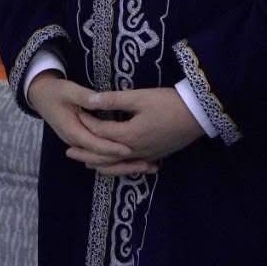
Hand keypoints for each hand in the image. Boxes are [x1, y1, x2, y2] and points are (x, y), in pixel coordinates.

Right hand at [28, 73, 156, 173]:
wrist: (41, 96)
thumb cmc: (55, 91)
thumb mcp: (68, 90)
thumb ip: (84, 96)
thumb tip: (97, 100)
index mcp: (72, 130)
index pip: (95, 144)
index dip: (112, 147)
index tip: (130, 149)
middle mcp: (76, 142)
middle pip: (101, 158)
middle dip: (123, 163)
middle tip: (146, 165)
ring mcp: (80, 144)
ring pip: (102, 161)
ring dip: (123, 165)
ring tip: (146, 167)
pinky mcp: (84, 142)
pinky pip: (101, 155)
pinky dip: (117, 161)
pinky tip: (134, 162)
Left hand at [67, 87, 205, 175]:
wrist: (198, 115)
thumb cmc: (168, 103)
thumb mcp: (140, 97)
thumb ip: (114, 100)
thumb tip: (89, 100)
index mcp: (128, 135)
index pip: (100, 131)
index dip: (86, 123)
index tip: (75, 116)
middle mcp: (134, 150)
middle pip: (104, 155)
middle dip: (85, 152)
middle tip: (68, 151)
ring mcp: (146, 156)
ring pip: (117, 166)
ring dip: (100, 164)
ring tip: (86, 163)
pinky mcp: (155, 156)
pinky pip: (131, 166)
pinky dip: (119, 168)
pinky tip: (116, 166)